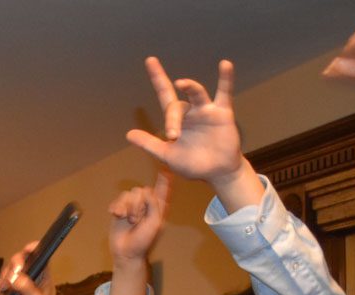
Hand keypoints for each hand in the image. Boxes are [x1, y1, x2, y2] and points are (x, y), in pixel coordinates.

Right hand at [108, 174, 170, 264]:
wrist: (126, 252)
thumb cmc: (143, 240)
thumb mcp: (155, 222)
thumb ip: (153, 204)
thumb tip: (144, 190)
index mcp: (158, 207)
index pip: (162, 190)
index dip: (164, 180)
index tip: (166, 169)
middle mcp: (145, 205)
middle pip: (142, 190)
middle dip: (138, 204)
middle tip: (137, 220)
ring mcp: (132, 207)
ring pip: (129, 194)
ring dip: (128, 208)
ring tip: (128, 221)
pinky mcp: (120, 210)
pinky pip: (118, 200)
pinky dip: (117, 207)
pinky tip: (116, 215)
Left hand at [126, 57, 244, 186]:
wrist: (216, 174)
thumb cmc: (192, 165)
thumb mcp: (167, 156)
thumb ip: (150, 144)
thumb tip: (129, 134)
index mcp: (176, 120)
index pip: (164, 95)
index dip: (157, 78)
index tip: (150, 60)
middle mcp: (190, 111)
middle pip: (177, 105)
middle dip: (172, 119)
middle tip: (173, 136)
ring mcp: (206, 110)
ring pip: (196, 93)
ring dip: (190, 87)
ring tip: (181, 83)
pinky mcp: (223, 113)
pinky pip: (224, 93)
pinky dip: (225, 79)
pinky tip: (225, 65)